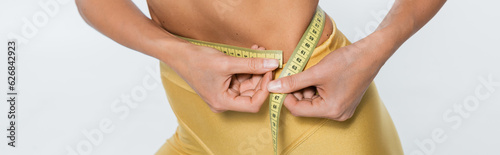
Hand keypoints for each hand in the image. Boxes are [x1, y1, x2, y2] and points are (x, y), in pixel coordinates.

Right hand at [169, 43, 277, 112]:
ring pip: (248, 84)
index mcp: (223, 103)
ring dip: (256, 68)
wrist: (179, 54)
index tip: (270, 72)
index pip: (253, 104)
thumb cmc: (197, 61)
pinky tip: (253, 53)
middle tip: (269, 59)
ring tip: (261, 52)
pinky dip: (248, 66)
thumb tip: (272, 64)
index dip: (265, 89)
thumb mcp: (227, 62)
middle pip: (252, 93)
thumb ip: (251, 64)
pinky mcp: (224, 84)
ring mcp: (224, 92)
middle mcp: (224, 101)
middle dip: (261, 76)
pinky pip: (241, 77)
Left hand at [267, 40, 382, 120]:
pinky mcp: (344, 102)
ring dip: (305, 90)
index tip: (277, 84)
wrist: (370, 54)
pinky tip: (314, 76)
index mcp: (331, 110)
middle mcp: (337, 114)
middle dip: (296, 92)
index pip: (298, 110)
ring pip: (313, 103)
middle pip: (306, 107)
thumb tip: (273, 87)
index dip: (285, 97)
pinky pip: (323, 99)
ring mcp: (342, 109)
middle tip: (290, 76)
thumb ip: (293, 81)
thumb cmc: (347, 62)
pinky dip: (315, 89)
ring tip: (305, 73)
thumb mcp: (316, 72)